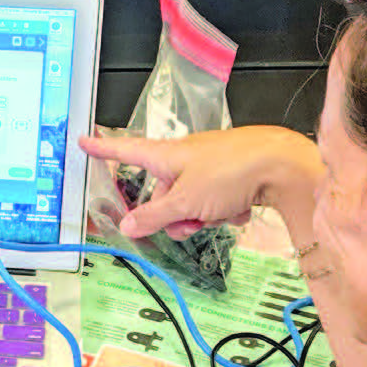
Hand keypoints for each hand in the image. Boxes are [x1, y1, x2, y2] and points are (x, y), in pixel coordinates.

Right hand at [80, 126, 318, 239]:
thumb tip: (128, 226)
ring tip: (220, 214)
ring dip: (202, 217)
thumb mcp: (185, 202)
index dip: (104, 149)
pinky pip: (216, 202)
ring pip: (191, 203)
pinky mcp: (231, 174)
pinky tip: (240, 208)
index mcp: (167, 156)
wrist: (281, 166)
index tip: (84, 140)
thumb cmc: (232, 171)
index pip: (126, 151)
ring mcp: (209, 165)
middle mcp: (186, 157)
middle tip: (191, 222)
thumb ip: (154, 217)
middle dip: (174, 215)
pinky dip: (225, 210)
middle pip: (163, 193)